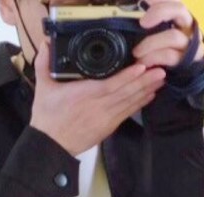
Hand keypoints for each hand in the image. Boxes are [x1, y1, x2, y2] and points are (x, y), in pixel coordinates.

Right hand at [28, 36, 166, 156]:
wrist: (51, 146)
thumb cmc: (48, 119)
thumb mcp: (43, 89)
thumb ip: (44, 64)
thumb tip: (46, 43)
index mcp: (84, 96)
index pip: (110, 85)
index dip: (128, 77)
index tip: (141, 67)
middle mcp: (98, 107)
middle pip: (126, 93)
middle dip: (145, 81)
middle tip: (160, 69)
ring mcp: (105, 119)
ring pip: (129, 103)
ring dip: (146, 90)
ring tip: (160, 79)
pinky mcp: (108, 127)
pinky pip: (127, 113)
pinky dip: (139, 104)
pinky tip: (149, 95)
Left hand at [131, 0, 198, 69]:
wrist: (178, 81)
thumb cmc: (161, 56)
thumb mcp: (154, 37)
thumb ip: (147, 25)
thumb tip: (129, 11)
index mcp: (179, 17)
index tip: (144, 0)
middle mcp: (188, 27)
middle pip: (179, 9)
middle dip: (159, 12)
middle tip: (142, 23)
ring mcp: (191, 44)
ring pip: (173, 36)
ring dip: (151, 43)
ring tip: (136, 53)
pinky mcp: (188, 61)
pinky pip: (170, 56)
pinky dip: (154, 58)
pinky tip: (143, 62)